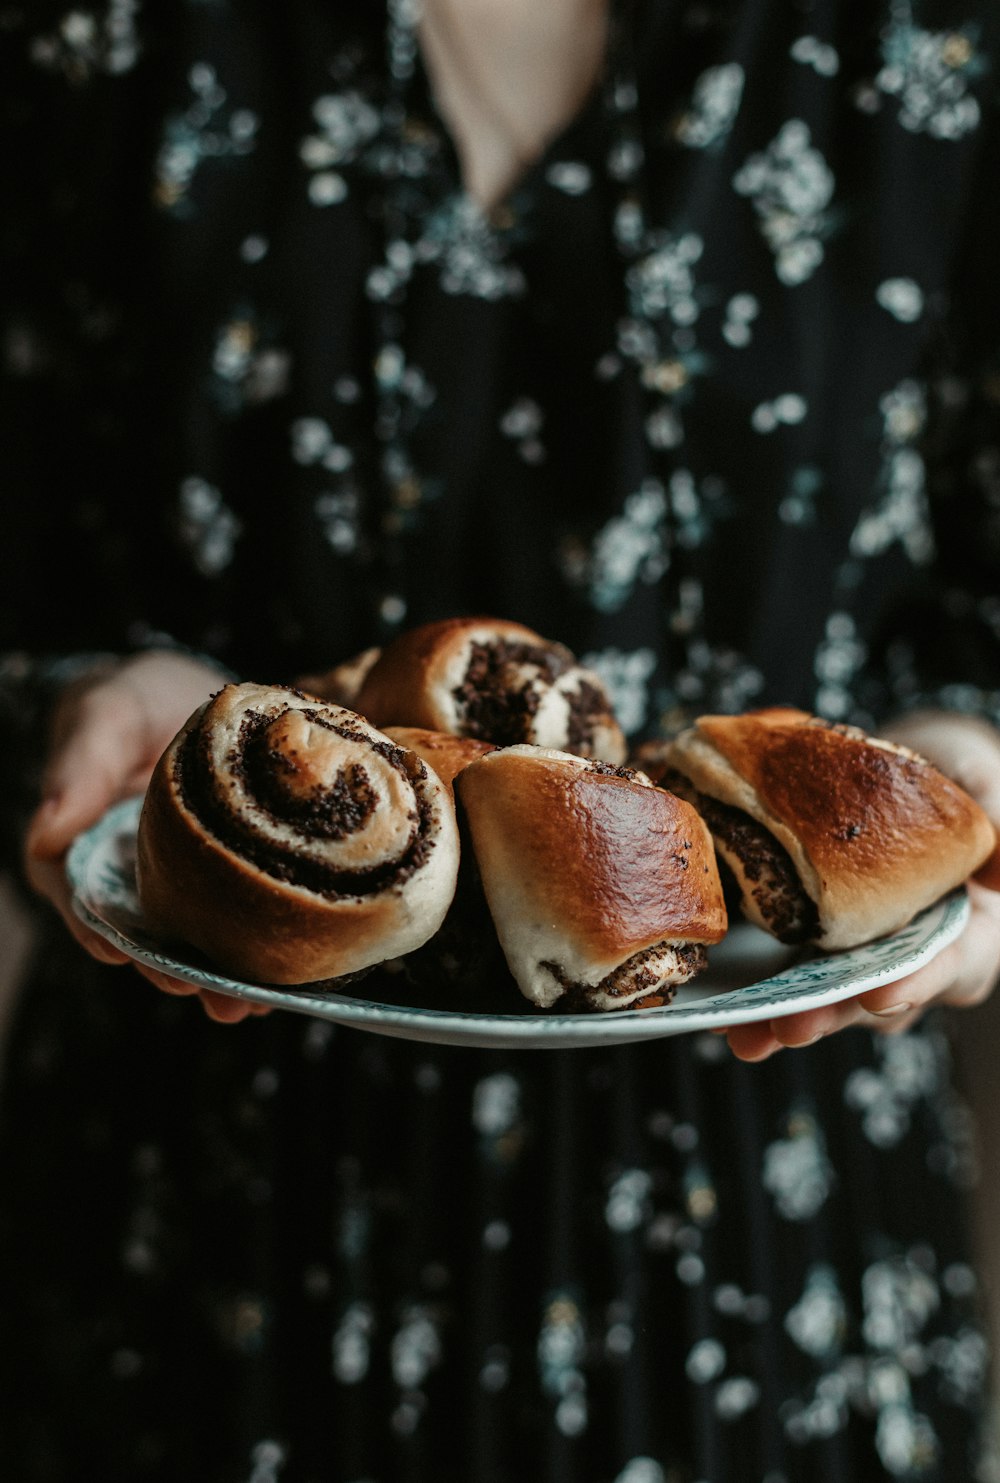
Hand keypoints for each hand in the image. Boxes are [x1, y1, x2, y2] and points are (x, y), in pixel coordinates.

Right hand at [23, 650, 268, 1023]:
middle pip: (140, 938)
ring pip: (192, 944)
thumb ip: (80, 766)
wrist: (204, 697)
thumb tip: (46, 832)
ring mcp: (181, 887)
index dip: (97, 930)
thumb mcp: (108, 714)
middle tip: (199, 988)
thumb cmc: (138, 698)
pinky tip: (283, 980)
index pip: (79, 900)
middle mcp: (128, 879)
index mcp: (83, 848)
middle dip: (168, 968)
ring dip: (216, 978)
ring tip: (242, 1002)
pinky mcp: (230, 885)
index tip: (122, 951)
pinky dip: (258, 956)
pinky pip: (240, 926)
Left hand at [723, 710, 999, 1061]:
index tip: (878, 995)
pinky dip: (756, 999)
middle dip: (832, 1014)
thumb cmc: (958, 778)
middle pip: (878, 998)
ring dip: (783, 1018)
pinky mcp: (822, 951)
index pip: (949, 965)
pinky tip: (719, 1012)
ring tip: (741, 1034)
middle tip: (788, 1026)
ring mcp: (868, 961)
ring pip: (830, 1000)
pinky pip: (791, 981)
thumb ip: (996, 814)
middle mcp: (918, 958)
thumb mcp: (984, 778)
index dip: (914, 982)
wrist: (915, 773)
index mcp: (974, 931)